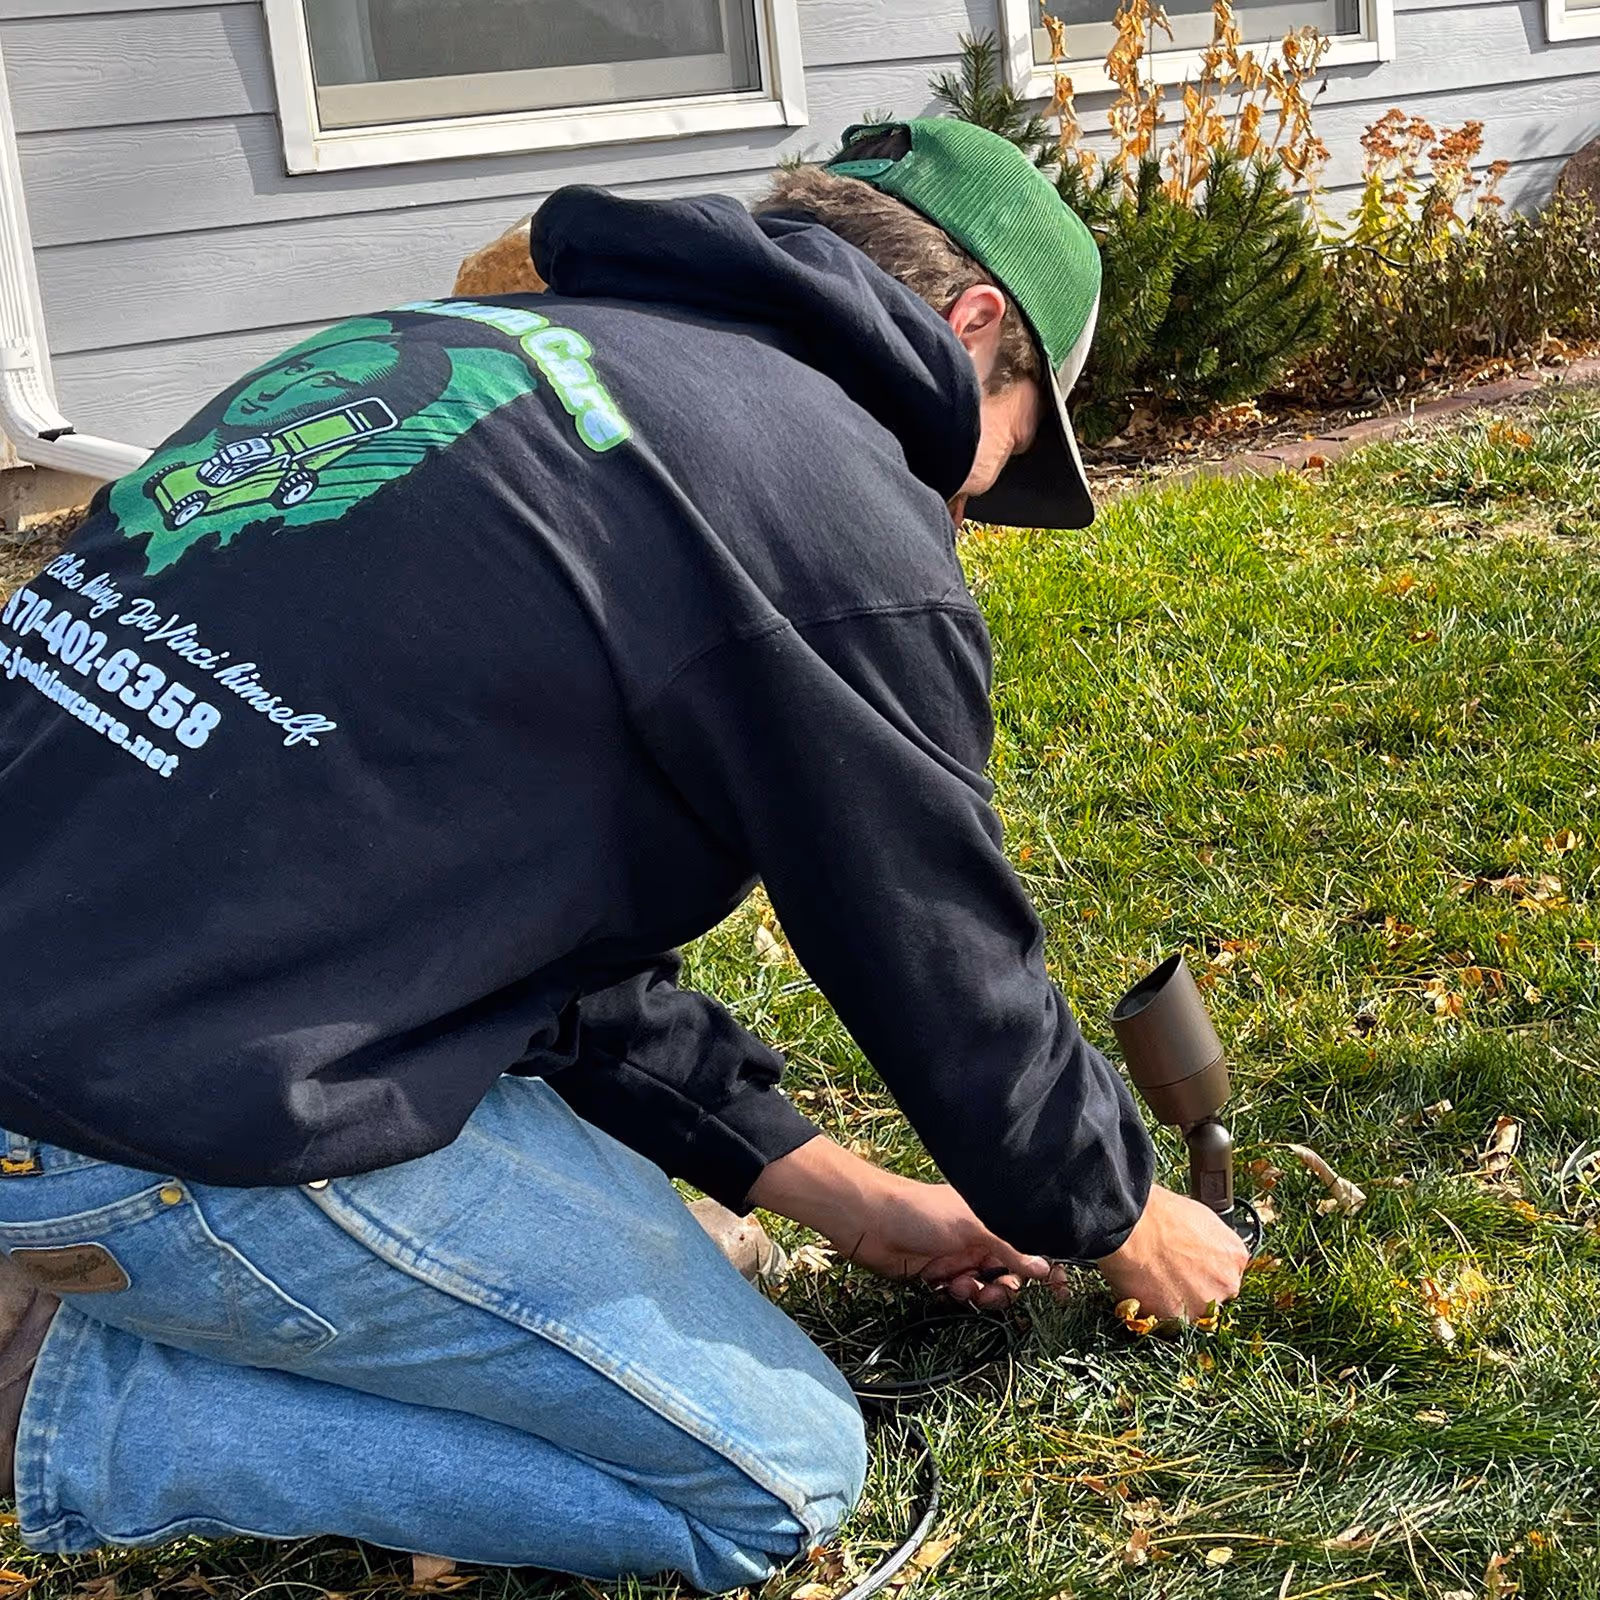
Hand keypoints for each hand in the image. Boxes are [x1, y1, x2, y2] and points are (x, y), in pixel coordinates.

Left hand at [746, 1136, 1053, 1310]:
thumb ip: (1008, 1248)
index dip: (1044, 1266)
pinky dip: (958, 1295)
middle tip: (995, 1289)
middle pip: (1010, 1273)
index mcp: (990, 1219)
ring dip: (982, 1293)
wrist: (870, 1222)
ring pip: (985, 1288)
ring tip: (965, 1286)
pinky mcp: (936, 1278)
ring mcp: (957, 1259)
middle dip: (1007, 1286)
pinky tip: (945, 1287)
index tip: (1059, 1291)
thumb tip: (1045, 1268)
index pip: (1027, 1244)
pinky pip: (960, 1295)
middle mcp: (977, 1239)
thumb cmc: (921, 1211)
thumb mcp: (971, 1226)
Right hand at [1095, 1182, 1249, 1322]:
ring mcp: (1203, 1304)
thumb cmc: (1160, 1214)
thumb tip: (1204, 1249)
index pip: (1228, 1271)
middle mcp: (1226, 1284)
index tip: (1191, 1265)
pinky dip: (1156, 1307)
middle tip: (1170, 1272)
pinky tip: (1144, 1286)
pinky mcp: (1178, 1318)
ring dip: (1177, 1300)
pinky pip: (1168, 1318)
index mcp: (1235, 1256)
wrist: (1133, 1227)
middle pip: (1214, 1293)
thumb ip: (1212, 1242)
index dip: (1206, 1268)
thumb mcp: (1201, 1217)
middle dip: (1195, 1287)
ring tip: (1154, 1278)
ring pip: (1192, 1309)